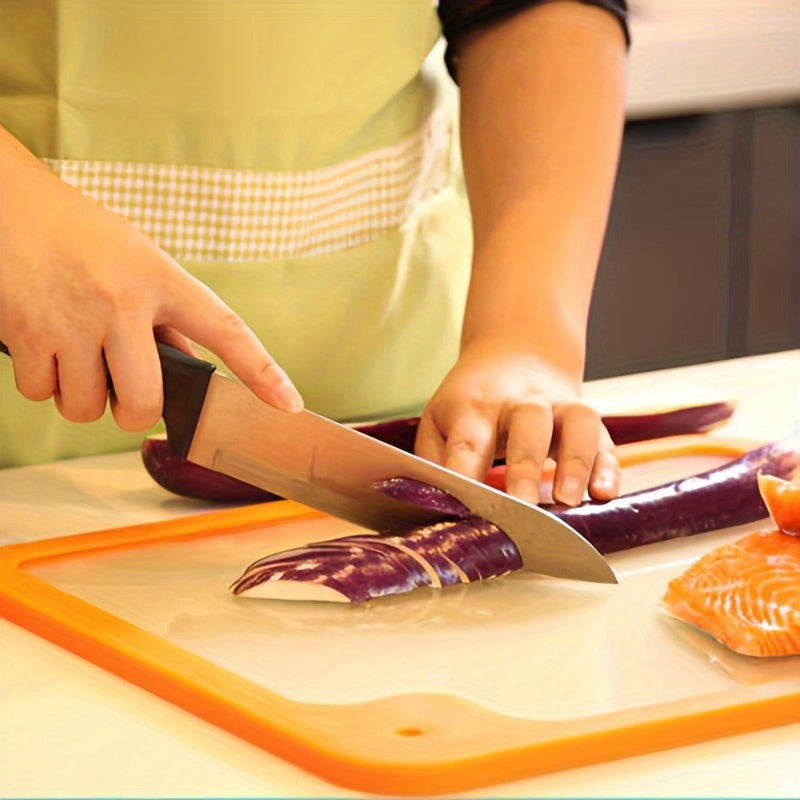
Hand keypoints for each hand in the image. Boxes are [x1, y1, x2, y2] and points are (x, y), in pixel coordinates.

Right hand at [0, 130, 302, 430]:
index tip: (288, 403)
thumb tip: (190, 371)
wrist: (7, 200)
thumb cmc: (81, 236)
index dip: (262, 372)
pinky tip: (44, 347)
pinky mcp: (27, 333)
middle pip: (144, 403)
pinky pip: (41, 393)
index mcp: (161, 279)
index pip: (225, 331)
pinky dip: (43, 383)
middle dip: (135, 413)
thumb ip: (166, 316)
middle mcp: (122, 302)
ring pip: (86, 407)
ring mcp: (73, 320)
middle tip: (126, 395)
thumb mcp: (139, 261)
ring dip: (82, 397)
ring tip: (76, 358)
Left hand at [414, 340, 618, 505]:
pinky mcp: (586, 423)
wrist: (517, 355)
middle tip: (523, 506)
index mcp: (474, 406)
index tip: (464, 505)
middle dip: (525, 466)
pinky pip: (604, 440)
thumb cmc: (472, 402)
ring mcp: (558, 409)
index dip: (465, 473)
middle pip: (527, 425)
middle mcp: (519, 403)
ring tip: (568, 499)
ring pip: (575, 425)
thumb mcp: (439, 420)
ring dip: (575, 461)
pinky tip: (604, 493)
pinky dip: (607, 467)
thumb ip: (435, 460)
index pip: (468, 440)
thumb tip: (432, 502)